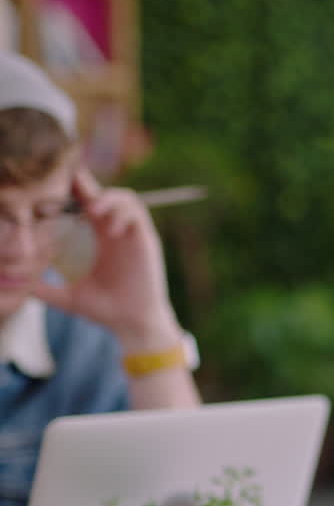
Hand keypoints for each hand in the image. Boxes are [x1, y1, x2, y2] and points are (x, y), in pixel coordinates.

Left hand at [31, 169, 181, 352]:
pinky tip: (111, 229)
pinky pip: (138, 215)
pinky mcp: (146, 241)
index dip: (73, 190)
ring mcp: (133, 235)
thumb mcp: (66, 296)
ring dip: (108, 197)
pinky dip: (123, 214)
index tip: (53, 186)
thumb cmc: (104, 310)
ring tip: (92, 209)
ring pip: (125, 198)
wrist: (132, 324)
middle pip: (104, 193)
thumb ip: (43, 288)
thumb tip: (14, 286)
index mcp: (100, 238)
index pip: (86, 203)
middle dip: (87, 183)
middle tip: (68, 182)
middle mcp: (117, 231)